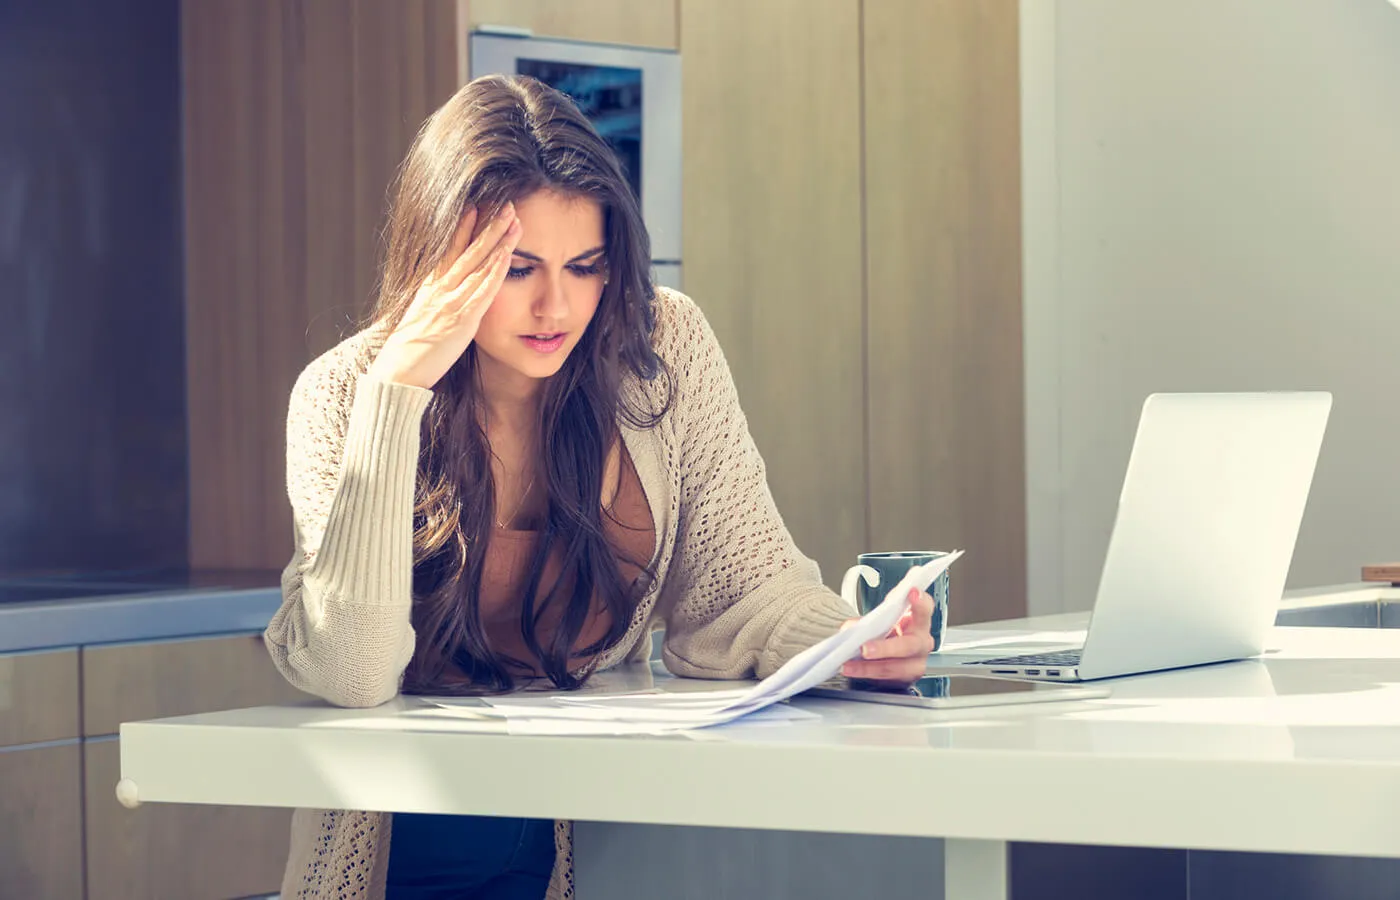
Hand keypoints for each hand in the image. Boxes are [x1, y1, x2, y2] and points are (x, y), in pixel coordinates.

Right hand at [367, 203, 522, 389]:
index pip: (450, 249)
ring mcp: (451, 301)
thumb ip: (434, 301)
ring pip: (479, 264)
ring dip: (498, 241)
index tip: (477, 205)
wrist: (399, 370)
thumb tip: (442, 293)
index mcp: (430, 286)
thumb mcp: (421, 316)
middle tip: (506, 204)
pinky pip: (482, 291)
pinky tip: (507, 256)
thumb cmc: (411, 349)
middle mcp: (440, 288)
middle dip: (489, 225)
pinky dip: (495, 271)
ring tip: (514, 221)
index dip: (464, 226)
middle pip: (468, 249)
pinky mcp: (462, 319)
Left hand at [838, 587, 935, 685]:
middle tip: (865, 648)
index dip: (920, 602)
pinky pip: (887, 680)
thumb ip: (869, 621)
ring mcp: (916, 664)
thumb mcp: (881, 623)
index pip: (925, 608)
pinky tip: (854, 671)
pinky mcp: (906, 681)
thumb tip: (851, 628)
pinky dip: (867, 676)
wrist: (888, 656)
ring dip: (869, 668)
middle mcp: (922, 643)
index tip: (912, 593)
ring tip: (850, 665)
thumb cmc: (888, 634)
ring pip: (896, 668)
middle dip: (885, 648)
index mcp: (918, 622)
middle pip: (909, 645)